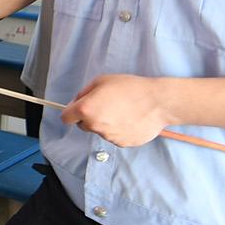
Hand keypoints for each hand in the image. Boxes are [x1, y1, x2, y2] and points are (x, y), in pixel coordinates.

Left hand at [60, 74, 174, 146]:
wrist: (158, 102)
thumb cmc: (131, 88)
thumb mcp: (102, 80)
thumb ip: (84, 92)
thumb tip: (77, 102)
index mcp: (86, 110)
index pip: (66, 118)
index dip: (71, 112)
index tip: (78, 109)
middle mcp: (95, 126)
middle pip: (83, 125)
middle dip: (89, 117)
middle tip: (105, 105)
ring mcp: (109, 137)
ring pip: (100, 131)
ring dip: (106, 123)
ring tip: (122, 111)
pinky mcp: (122, 143)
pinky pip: (115, 137)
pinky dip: (119, 130)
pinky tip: (130, 119)